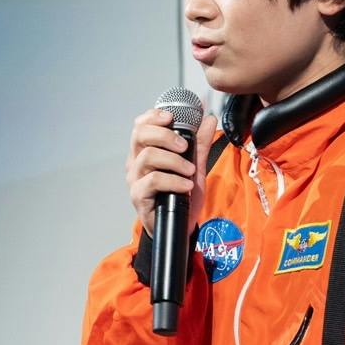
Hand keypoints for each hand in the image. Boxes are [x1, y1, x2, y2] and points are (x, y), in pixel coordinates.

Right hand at [126, 108, 216, 234]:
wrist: (181, 227)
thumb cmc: (182, 197)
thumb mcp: (195, 167)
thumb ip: (200, 144)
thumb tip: (208, 120)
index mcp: (146, 151)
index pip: (141, 126)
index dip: (153, 116)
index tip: (171, 116)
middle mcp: (136, 163)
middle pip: (140, 135)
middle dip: (165, 135)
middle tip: (184, 146)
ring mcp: (135, 179)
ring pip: (148, 156)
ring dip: (174, 161)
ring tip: (190, 171)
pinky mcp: (138, 195)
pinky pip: (153, 180)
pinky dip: (173, 180)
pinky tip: (186, 186)